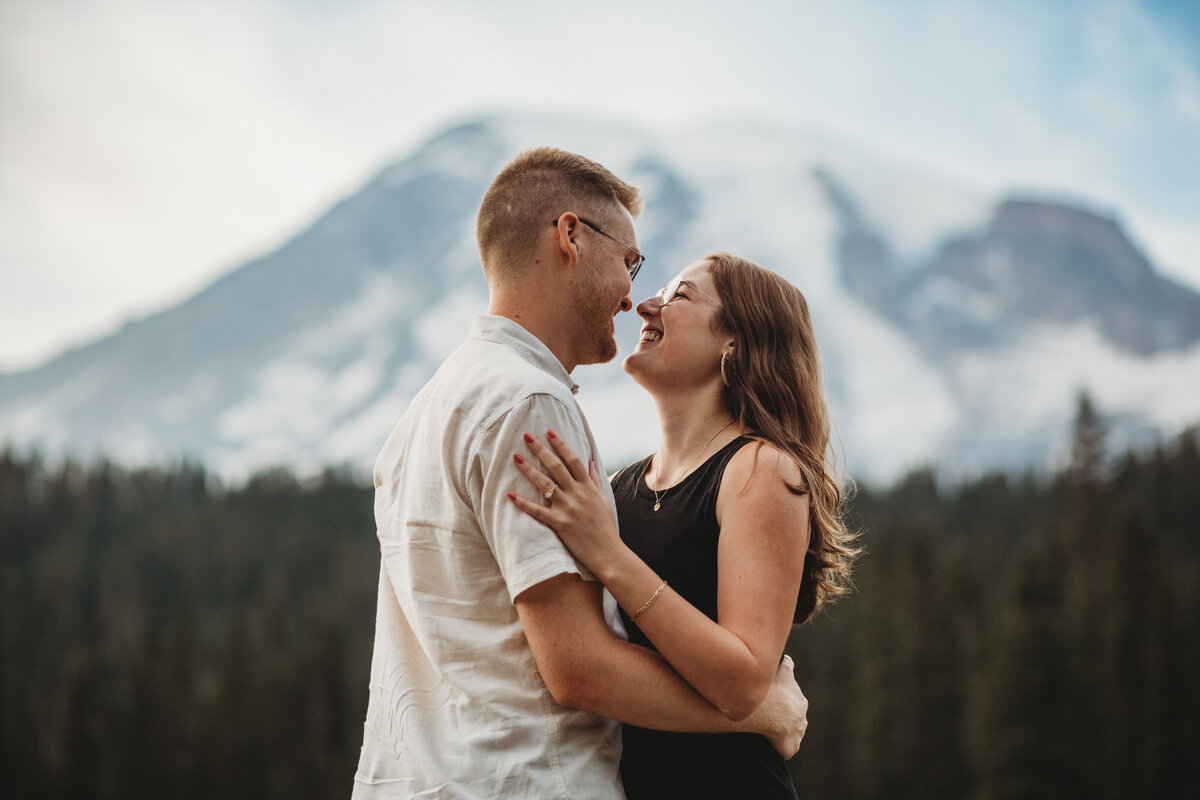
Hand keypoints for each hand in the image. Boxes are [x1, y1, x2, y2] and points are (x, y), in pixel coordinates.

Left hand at [507, 431, 623, 573]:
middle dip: (540, 450)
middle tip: (526, 436)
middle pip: (556, 467)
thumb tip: (591, 461)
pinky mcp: (560, 524)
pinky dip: (523, 503)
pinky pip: (538, 511)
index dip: (560, 444)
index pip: (573, 459)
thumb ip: (595, 480)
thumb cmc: (605, 526)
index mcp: (588, 487)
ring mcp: (568, 508)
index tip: (549, 432)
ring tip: (515, 457)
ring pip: (544, 484)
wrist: (607, 552)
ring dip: (529, 470)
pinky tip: (510, 494)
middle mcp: (578, 494)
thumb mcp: (603, 499)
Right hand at [744, 655, 807, 758]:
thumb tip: (788, 656)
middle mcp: (801, 717)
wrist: (771, 710)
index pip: (795, 701)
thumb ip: (787, 663)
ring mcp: (797, 733)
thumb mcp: (782, 669)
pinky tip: (769, 743)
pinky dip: (780, 747)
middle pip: (794, 718)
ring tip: (765, 730)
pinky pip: (786, 749)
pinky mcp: (790, 747)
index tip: (776, 700)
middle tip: (767, 715)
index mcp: (800, 700)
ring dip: (782, 733)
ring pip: (791, 733)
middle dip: (784, 717)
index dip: (785, 701)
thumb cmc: (772, 688)